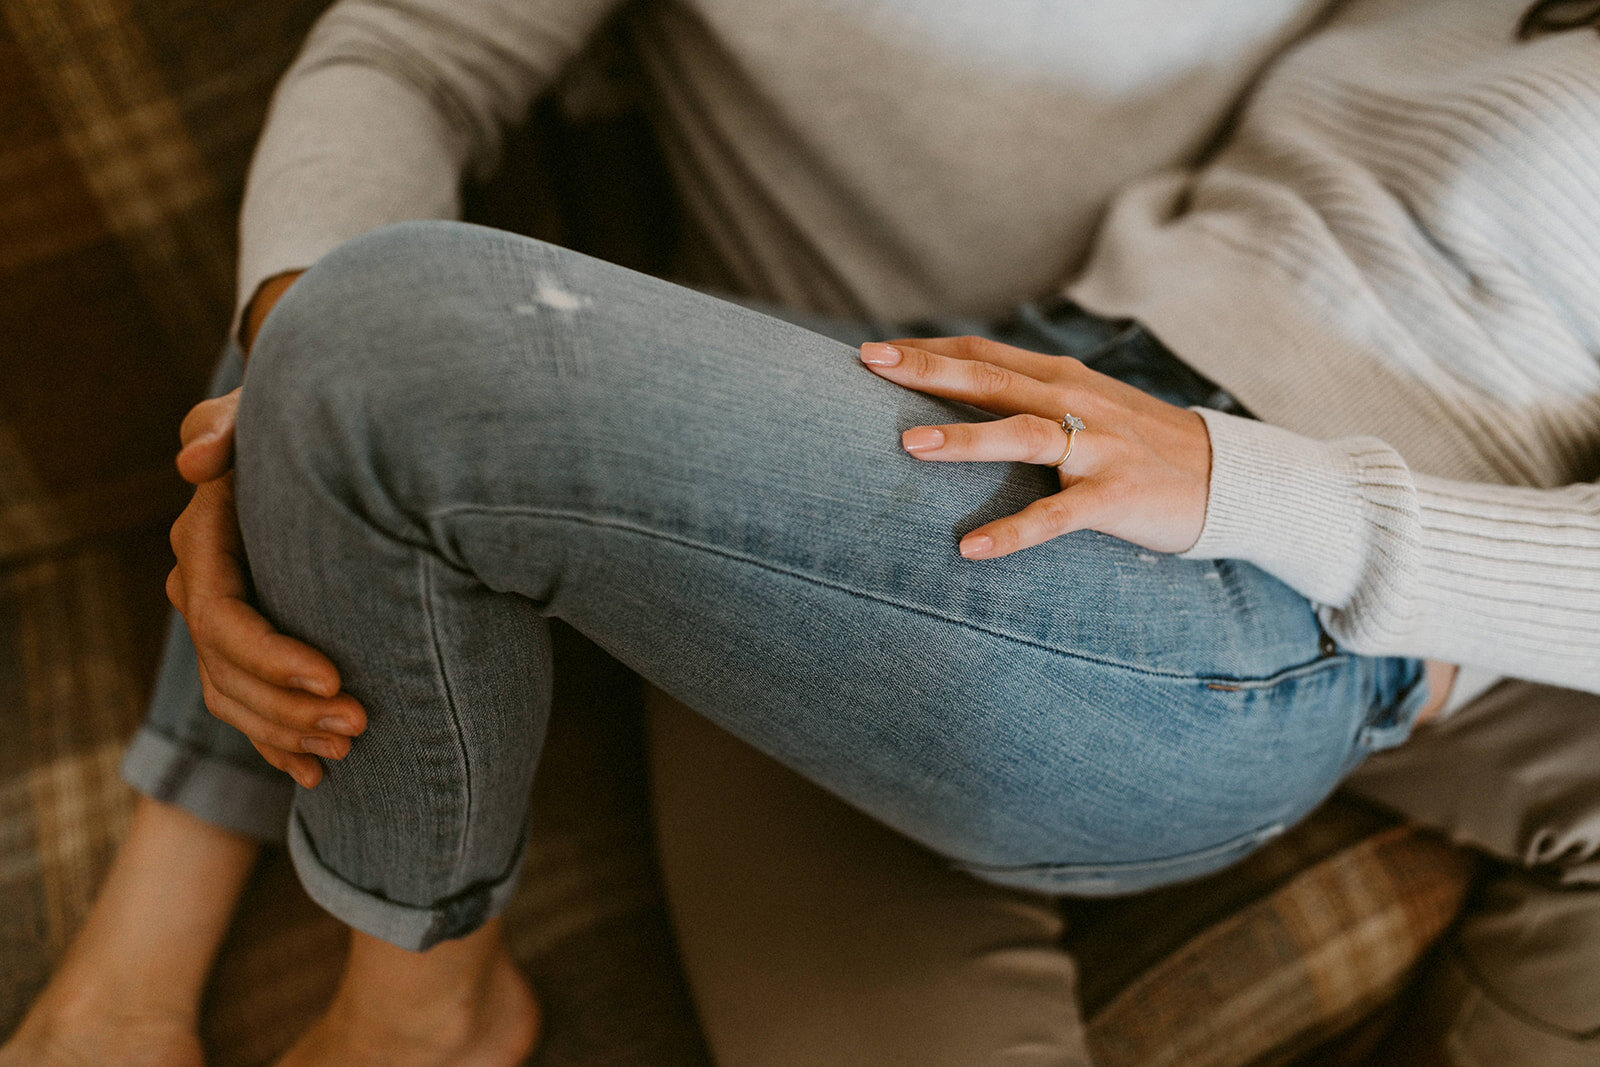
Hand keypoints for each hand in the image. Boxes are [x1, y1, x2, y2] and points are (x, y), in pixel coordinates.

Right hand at [166, 271, 362, 788]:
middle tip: (361, 725)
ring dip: (288, 734)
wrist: (326, 431)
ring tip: (352, 749)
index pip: (222, 616)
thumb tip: (198, 460)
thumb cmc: (305, 412)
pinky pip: (251, 708)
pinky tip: (318, 776)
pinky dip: (281, 745)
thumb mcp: (265, 407)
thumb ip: (229, 424)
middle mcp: (204, 584)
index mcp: (206, 539)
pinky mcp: (253, 642)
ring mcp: (225, 619)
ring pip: (237, 699)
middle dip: (290, 710)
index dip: (271, 657)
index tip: (335, 679)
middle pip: (230, 672)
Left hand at [858, 335, 1211, 558]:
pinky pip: (1057, 516)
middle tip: (868, 365)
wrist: (1225, 477)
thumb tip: (958, 401)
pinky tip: (972, 548)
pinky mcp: (1115, 497)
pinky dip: (1014, 532)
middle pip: (990, 379)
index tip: (869, 353)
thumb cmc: (1138, 445)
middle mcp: (1074, 403)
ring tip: (909, 446)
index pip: (981, 354)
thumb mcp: (1084, 408)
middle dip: (926, 370)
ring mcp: (1097, 448)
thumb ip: (1028, 400)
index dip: (925, 351)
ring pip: (1021, 435)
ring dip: (964, 438)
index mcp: (1060, 379)